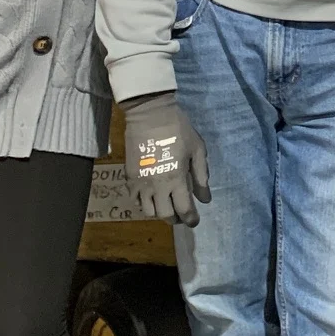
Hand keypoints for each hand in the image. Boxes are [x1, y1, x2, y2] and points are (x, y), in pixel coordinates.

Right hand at [122, 92, 210, 225]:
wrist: (150, 115)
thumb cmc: (178, 130)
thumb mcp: (197, 150)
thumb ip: (201, 176)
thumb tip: (205, 199)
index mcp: (176, 180)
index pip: (184, 210)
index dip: (191, 219)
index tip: (195, 220)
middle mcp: (157, 187)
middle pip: (165, 216)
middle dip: (176, 218)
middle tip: (181, 213)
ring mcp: (141, 184)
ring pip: (148, 212)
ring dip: (159, 212)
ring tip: (166, 204)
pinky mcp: (129, 178)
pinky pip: (135, 200)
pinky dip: (144, 203)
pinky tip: (152, 196)